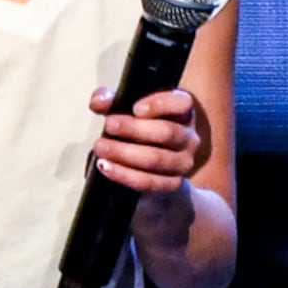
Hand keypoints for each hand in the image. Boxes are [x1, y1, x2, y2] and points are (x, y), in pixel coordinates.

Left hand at [89, 83, 208, 255]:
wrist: (155, 176)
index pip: (182, 103)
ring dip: (124, 153)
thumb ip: (111, 102)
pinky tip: (105, 167)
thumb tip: (98, 102)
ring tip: (100, 147)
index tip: (136, 108)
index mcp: (182, 113)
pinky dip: (123, 174)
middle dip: (134, 128)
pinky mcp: (172, 184)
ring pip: (156, 158)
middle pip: (167, 132)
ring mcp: (183, 163)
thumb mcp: (125, 112)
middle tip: (108, 125)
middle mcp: (188, 137)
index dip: (161, 104)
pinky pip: (148, 181)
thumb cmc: (139, 134)